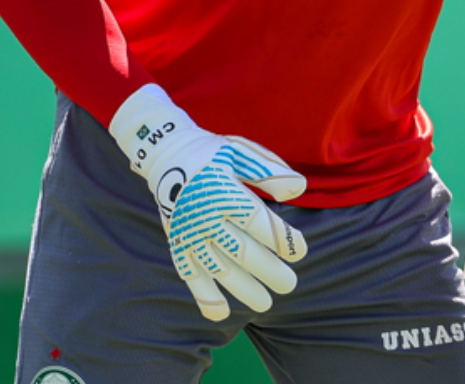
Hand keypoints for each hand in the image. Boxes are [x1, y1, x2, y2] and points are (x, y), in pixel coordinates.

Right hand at [109, 84, 309, 319]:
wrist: (164, 154)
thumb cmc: (211, 153)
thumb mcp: (241, 152)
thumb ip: (270, 171)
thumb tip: (299, 189)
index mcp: (223, 190)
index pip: (257, 221)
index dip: (281, 239)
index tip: (300, 250)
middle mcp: (204, 215)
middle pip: (241, 250)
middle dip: (268, 270)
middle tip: (290, 284)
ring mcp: (189, 232)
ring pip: (217, 268)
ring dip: (242, 289)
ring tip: (265, 304)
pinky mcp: (177, 242)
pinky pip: (189, 273)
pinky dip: (203, 295)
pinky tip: (221, 313)